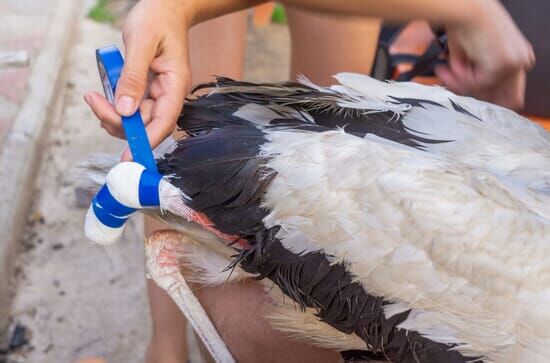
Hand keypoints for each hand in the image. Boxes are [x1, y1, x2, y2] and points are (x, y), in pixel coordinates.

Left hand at [84, 0, 191, 159]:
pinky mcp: (145, 92)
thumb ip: (133, 78)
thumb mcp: (141, 44)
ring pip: (135, 120)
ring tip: (94, 96)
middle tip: (93, 100)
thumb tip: (125, 110)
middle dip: (118, 120)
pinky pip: (129, 108)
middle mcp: (168, 95)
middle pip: (145, 124)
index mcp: (175, 85)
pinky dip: (113, 106)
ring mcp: (157, 95)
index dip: (147, 141)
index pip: (164, 122)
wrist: (164, 8)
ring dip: (112, 115)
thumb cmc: (157, 20)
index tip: (129, 156)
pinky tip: (101, 95)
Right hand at [435, 0, 534, 109]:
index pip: (508, 91)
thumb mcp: (475, 55)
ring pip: (482, 91)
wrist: (465, 10)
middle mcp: (521, 61)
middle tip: (450, 80)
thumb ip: (477, 77)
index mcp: (519, 56)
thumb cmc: (467, 23)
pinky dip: (460, 78)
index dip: (482, 94)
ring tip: (447, 69)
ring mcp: (513, 65)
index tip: (462, 90)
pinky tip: (452, 66)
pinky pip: (475, 86)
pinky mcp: (501, 67)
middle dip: (471, 91)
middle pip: (497, 97)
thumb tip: (468, 93)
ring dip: (461, 83)